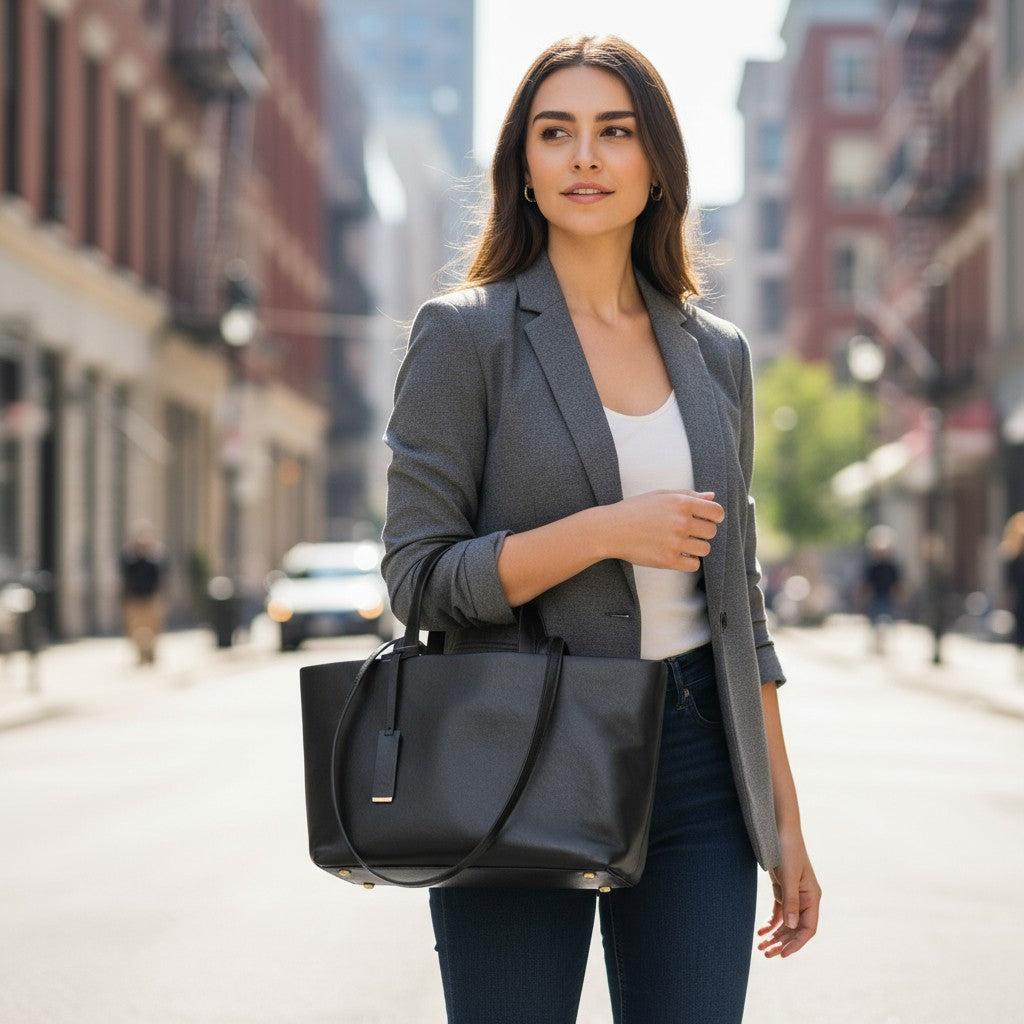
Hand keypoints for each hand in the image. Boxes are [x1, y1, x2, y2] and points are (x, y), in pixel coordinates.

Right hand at [603, 490, 723, 572]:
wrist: (610, 529)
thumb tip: (712, 496)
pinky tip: (676, 554)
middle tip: (686, 532)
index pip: (717, 512)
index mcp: (681, 503)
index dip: (714, 517)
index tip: (705, 520)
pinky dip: (688, 561)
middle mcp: (681, 522)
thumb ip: (688, 495)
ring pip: (704, 549)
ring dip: (695, 548)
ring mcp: (675, 542)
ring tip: (680, 543)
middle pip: (711, 532)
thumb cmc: (635, 510)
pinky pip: (694, 564)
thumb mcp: (661, 495)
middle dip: (702, 532)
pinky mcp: (668, 560)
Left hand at [757, 828, 820, 957]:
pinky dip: (771, 923)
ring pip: (787, 923)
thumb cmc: (787, 849)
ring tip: (761, 947)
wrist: (779, 828)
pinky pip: (780, 912)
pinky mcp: (783, 889)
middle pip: (796, 929)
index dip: (797, 943)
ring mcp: (794, 894)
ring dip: (776, 935)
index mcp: (812, 897)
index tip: (783, 954)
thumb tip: (793, 927)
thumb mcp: (789, 875)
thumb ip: (791, 900)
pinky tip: (761, 931)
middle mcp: (805, 898)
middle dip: (782, 943)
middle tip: (765, 953)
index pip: (808, 928)